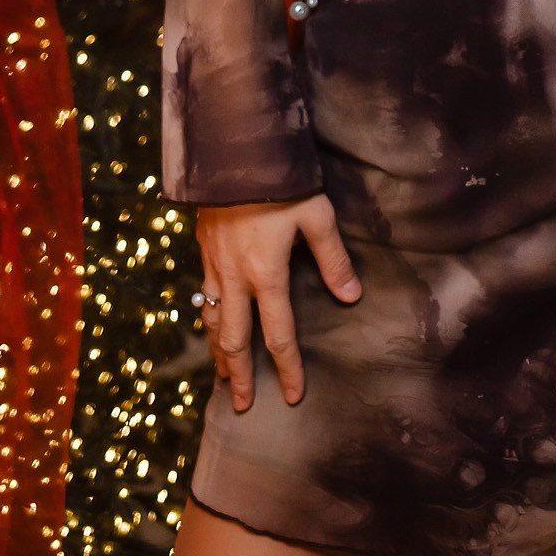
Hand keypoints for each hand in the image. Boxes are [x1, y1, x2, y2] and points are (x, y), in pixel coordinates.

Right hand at [196, 195, 361, 412]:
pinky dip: (208, 319)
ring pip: (214, 320)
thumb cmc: (281, 182)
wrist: (232, 150)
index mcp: (267, 274)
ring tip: (221, 376)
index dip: (287, 368)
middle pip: (235, 340)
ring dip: (218, 352)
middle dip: (239, 376)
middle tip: (242, 406)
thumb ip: (333, 259)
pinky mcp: (204, 248)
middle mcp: (237, 277)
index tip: (292, 396)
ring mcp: (216, 264)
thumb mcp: (316, 216)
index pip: (279, 335)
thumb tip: (351, 297)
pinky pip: (205, 295)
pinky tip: (212, 323)